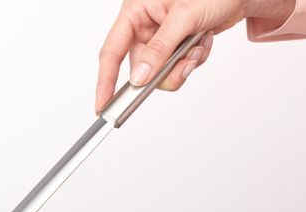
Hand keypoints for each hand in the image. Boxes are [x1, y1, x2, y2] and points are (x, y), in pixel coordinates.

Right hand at [95, 0, 295, 112]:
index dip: (105, 81)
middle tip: (185, 63)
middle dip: (165, 71)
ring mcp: (158, 40)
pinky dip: (191, 62)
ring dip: (182, 66)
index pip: (112, 52)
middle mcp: (144, 26)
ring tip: (199, 45)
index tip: (102, 106)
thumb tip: (139, 77)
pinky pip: (174, 70)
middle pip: (140, 70)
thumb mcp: (185, 16)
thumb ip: (159, 48)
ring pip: (158, 75)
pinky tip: (202, 42)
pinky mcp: (172, 48)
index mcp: (136, 11)